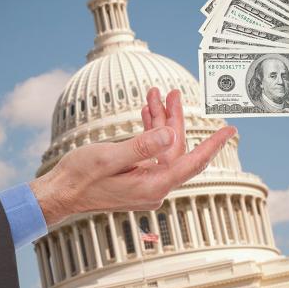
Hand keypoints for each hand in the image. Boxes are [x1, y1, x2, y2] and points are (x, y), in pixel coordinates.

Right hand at [30, 88, 236, 225]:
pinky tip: (147, 113)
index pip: (192, 162)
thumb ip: (142, 146)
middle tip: (174, 92)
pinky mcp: (137, 179)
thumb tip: (171, 135)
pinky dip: (149, 133)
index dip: (213, 144)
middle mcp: (154, 188)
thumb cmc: (79, 178)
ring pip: (163, 148)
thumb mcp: (110, 157)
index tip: (230, 129)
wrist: (58, 194)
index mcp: (153, 185)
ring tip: (156, 95)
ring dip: (159, 122)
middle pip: (176, 150)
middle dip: (175, 119)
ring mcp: (146, 185)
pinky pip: (151, 153)